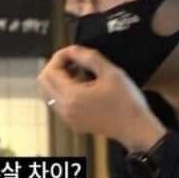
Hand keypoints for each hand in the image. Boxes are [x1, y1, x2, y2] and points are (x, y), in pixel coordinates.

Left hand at [38, 45, 165, 150]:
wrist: (135, 128)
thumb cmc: (126, 101)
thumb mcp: (110, 72)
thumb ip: (88, 57)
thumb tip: (72, 49)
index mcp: (72, 96)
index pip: (50, 71)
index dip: (60, 56)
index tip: (75, 52)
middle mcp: (65, 110)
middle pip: (43, 83)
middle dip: (55, 67)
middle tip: (74, 61)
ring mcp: (67, 118)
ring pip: (48, 93)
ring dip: (58, 80)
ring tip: (79, 73)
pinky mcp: (73, 123)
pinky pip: (58, 104)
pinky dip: (63, 92)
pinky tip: (83, 87)